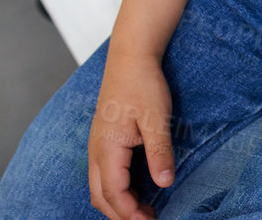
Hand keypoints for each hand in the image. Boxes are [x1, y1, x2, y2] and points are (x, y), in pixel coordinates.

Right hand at [88, 50, 173, 219]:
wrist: (130, 58)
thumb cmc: (143, 84)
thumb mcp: (157, 118)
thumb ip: (160, 151)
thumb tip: (165, 183)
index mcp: (107, 148)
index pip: (114, 193)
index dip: (130, 213)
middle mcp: (96, 151)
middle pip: (101, 197)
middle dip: (122, 214)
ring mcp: (96, 146)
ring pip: (99, 187)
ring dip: (118, 204)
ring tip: (144, 211)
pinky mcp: (103, 141)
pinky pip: (102, 175)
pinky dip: (115, 190)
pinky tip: (136, 190)